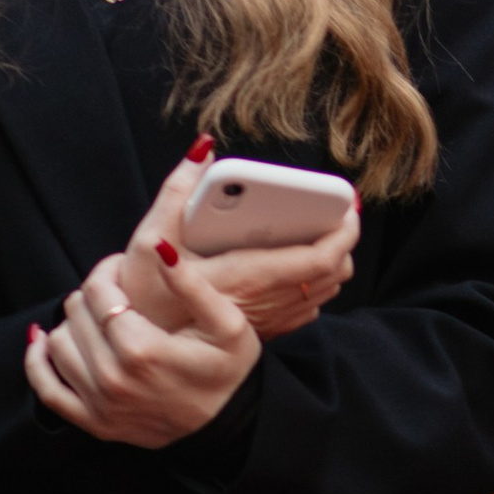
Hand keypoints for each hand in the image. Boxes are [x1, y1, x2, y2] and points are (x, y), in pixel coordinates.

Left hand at [25, 248, 258, 446]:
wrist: (230, 425)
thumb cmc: (230, 371)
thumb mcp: (227, 324)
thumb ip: (192, 285)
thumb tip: (158, 247)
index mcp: (142, 350)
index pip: (98, 292)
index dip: (106, 270)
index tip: (121, 268)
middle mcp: (114, 379)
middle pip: (75, 313)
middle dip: (92, 294)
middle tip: (115, 292)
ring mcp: (101, 404)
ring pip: (57, 343)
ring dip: (73, 323)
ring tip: (98, 318)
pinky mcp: (94, 423)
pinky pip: (46, 389)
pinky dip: (37, 363)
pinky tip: (42, 342)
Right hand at [116, 147, 359, 341]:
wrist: (144, 344)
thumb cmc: (147, 292)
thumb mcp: (154, 236)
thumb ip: (178, 189)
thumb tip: (203, 149)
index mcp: (250, 277)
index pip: (321, 258)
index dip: (344, 231)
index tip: (348, 204)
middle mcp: (269, 302)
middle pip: (334, 272)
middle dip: (342, 239)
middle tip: (334, 208)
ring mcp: (272, 319)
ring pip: (326, 290)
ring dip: (331, 259)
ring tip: (319, 228)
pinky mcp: (269, 329)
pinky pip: (310, 304)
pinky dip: (314, 280)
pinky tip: (295, 259)